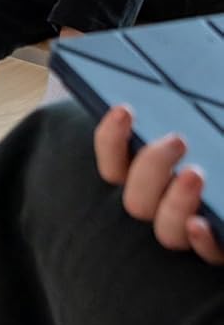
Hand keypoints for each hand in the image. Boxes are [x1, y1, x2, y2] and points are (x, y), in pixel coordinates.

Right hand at [94, 105, 223, 263]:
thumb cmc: (215, 144)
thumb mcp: (200, 125)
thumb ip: (176, 111)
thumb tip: (143, 69)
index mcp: (143, 175)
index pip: (112, 162)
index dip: (111, 138)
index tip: (125, 110)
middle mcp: (160, 206)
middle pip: (136, 200)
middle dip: (151, 168)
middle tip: (177, 139)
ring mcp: (188, 230)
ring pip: (165, 230)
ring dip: (175, 203)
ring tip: (196, 173)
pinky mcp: (219, 246)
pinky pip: (204, 255)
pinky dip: (200, 241)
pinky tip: (202, 224)